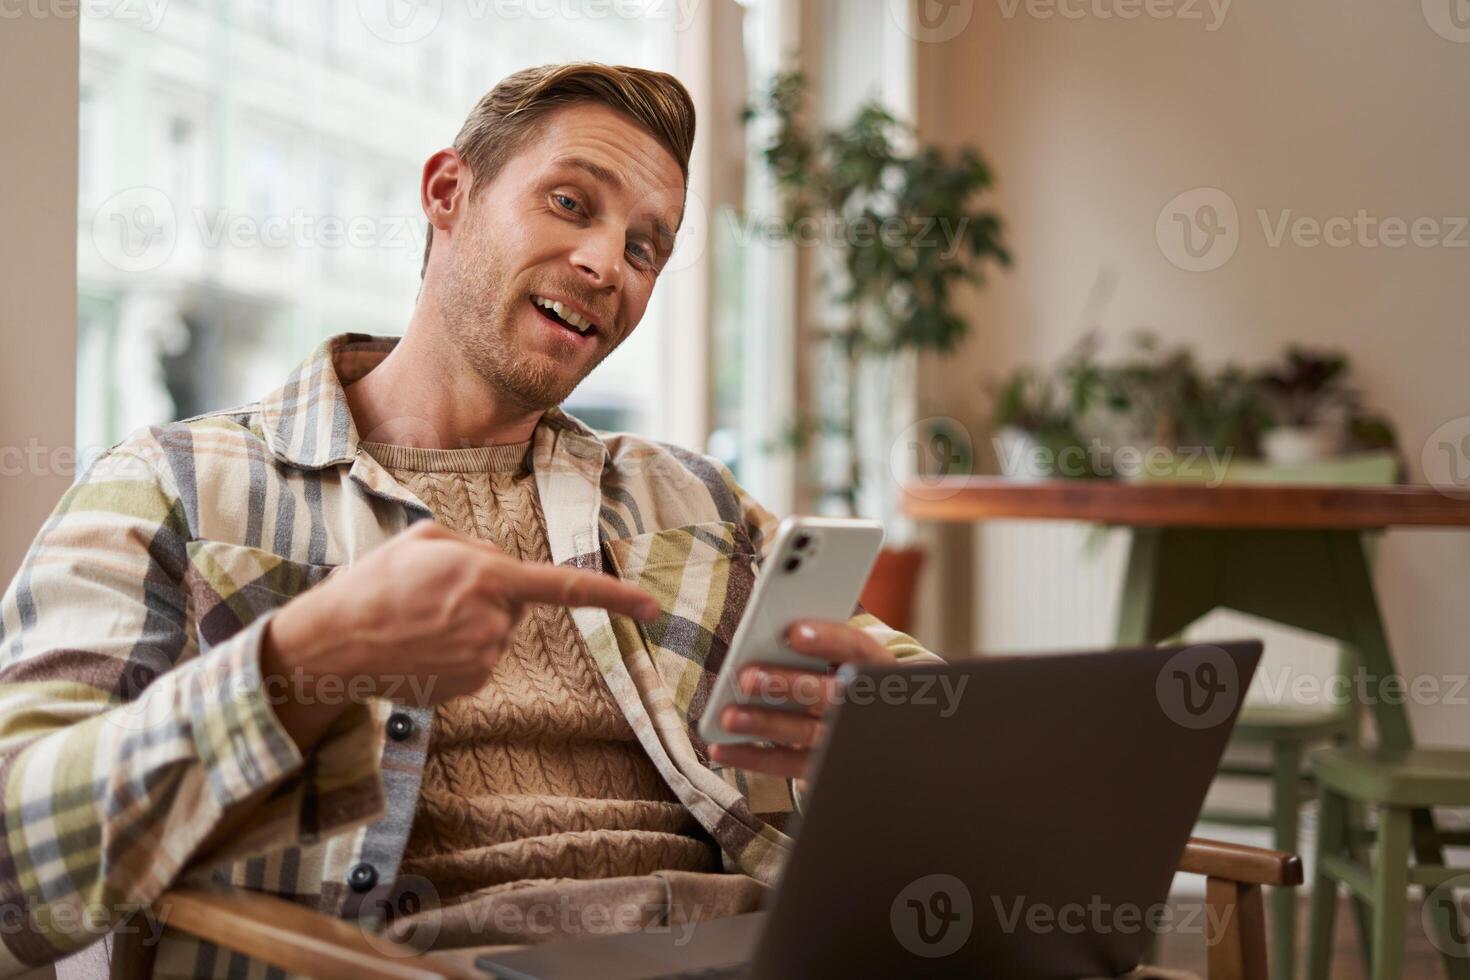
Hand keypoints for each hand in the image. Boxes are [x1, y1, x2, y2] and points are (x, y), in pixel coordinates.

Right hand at [262, 520, 658, 749]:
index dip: (614, 597)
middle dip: (487, 595)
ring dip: (469, 624)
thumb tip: (500, 570)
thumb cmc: (374, 583)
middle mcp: (492, 621)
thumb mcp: (424, 539)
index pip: (565, 588)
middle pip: (516, 605)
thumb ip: (476, 548)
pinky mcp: (468, 686)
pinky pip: (479, 659)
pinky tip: (421, 646)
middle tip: (434, 593)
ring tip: (419, 620)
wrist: (330, 645)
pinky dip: (457, 651)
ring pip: (497, 633)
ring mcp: (482, 659)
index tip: (652, 607)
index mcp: (487, 576)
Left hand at [707, 619, 895, 787]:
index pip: (856, 648)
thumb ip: (812, 651)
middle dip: (787, 685)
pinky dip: (752, 758)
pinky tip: (722, 748)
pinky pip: (787, 765)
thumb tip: (762, 640)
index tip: (793, 633)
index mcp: (873, 668)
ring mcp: (846, 741)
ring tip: (729, 716)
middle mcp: (864, 706)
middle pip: (829, 695)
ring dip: (765, 724)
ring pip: (806, 732)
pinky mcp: (824, 770)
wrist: (877, 743)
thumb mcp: (840, 662)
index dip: (828, 640)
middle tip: (748, 677)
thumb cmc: (839, 683)